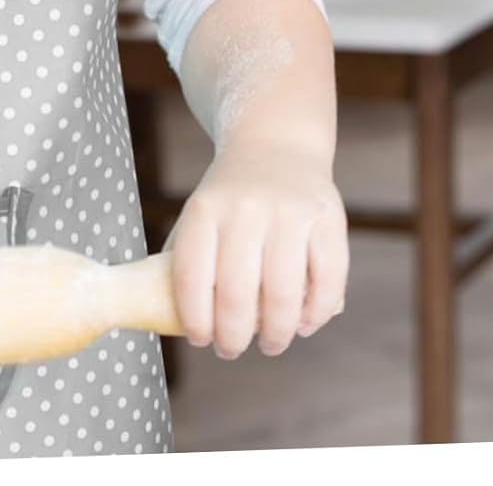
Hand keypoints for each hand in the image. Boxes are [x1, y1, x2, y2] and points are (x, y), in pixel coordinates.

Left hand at [163, 142, 347, 358]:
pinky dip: (315, 313)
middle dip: (233, 335)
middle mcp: (246, 208)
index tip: (200, 340)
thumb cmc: (231, 197)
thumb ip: (186, 258)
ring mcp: (290, 212)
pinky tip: (304, 325)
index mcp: (205, 208)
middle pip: (237, 292)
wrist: (276, 144)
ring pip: (284, 293)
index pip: (192, 276)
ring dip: (276, 333)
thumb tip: (164, 315)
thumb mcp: (199, 213)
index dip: (195, 318)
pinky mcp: (328, 219)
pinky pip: (327, 281)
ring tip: (269, 344)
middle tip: (232, 349)